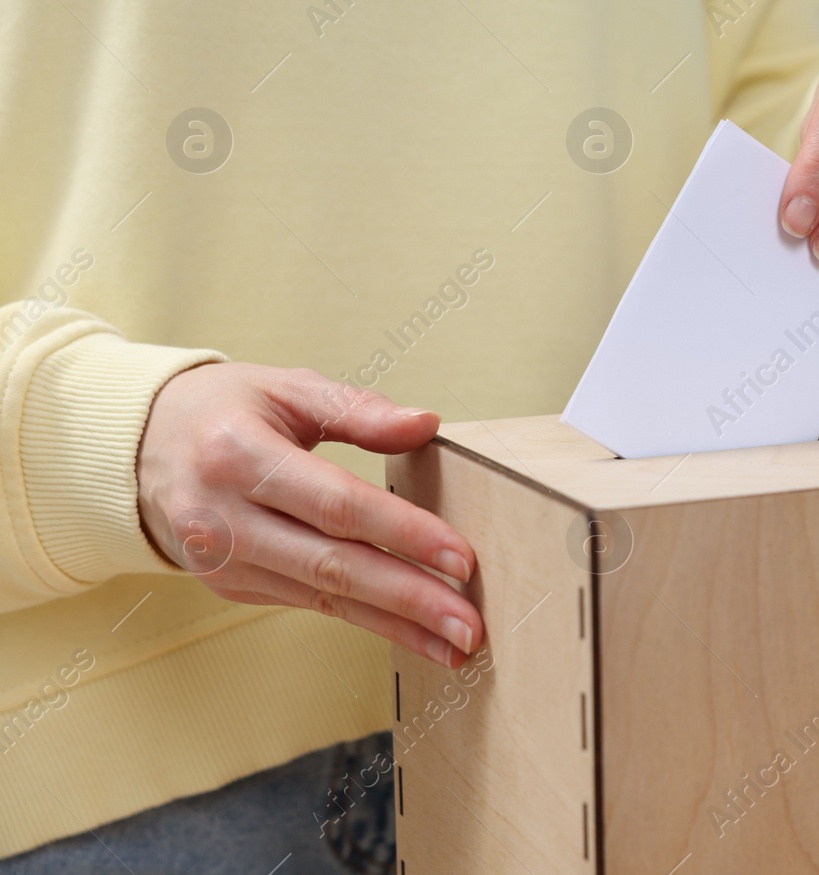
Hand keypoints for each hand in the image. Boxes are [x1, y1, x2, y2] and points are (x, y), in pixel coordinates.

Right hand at [136, 363, 481, 667]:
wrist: (135, 447)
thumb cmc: (224, 410)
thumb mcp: (286, 388)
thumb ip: (358, 409)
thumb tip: (426, 424)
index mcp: (240, 456)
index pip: (337, 504)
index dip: (402, 533)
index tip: (460, 557)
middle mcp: (226, 518)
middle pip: (333, 565)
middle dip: (409, 599)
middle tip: (469, 623)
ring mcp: (225, 561)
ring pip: (326, 596)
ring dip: (398, 625)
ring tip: (457, 643)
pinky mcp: (233, 586)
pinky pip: (312, 604)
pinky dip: (368, 621)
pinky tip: (415, 634)